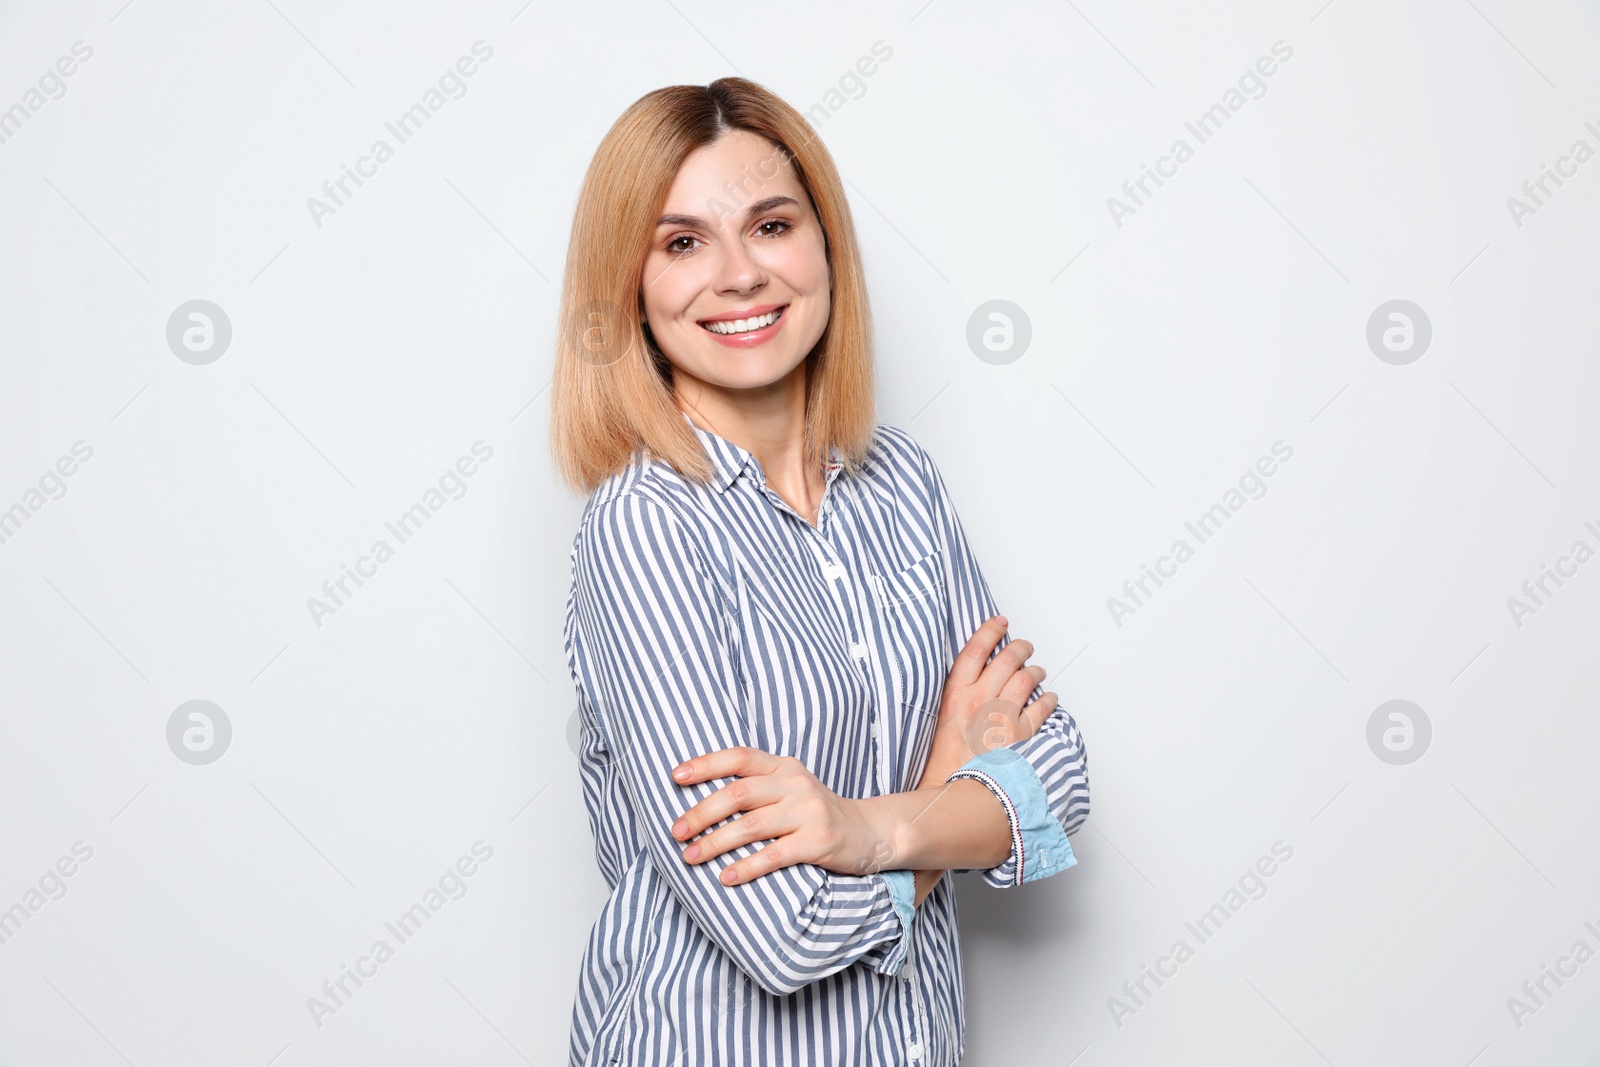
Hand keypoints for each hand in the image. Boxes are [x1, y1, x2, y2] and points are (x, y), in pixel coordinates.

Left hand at [669, 748, 895, 886]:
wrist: (868, 832)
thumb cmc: (814, 813)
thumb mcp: (789, 788)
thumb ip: (755, 787)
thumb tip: (698, 801)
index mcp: (783, 766)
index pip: (739, 757)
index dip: (705, 765)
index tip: (675, 777)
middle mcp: (796, 784)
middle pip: (739, 793)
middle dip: (701, 812)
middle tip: (675, 832)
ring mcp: (809, 812)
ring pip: (752, 825)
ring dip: (715, 842)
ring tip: (689, 857)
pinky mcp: (819, 841)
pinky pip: (775, 854)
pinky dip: (747, 867)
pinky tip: (726, 877)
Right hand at [917, 615, 1057, 788]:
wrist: (951, 796)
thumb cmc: (942, 765)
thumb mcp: (939, 722)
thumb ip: (956, 698)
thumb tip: (975, 680)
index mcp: (955, 696)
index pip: (975, 650)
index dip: (989, 631)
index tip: (999, 622)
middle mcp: (979, 702)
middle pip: (1006, 659)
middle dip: (1020, 648)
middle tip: (1025, 646)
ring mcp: (1001, 717)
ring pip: (1027, 678)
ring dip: (1036, 670)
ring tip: (1038, 670)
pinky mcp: (1020, 736)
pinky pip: (1042, 708)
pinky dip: (1049, 700)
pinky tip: (1050, 699)